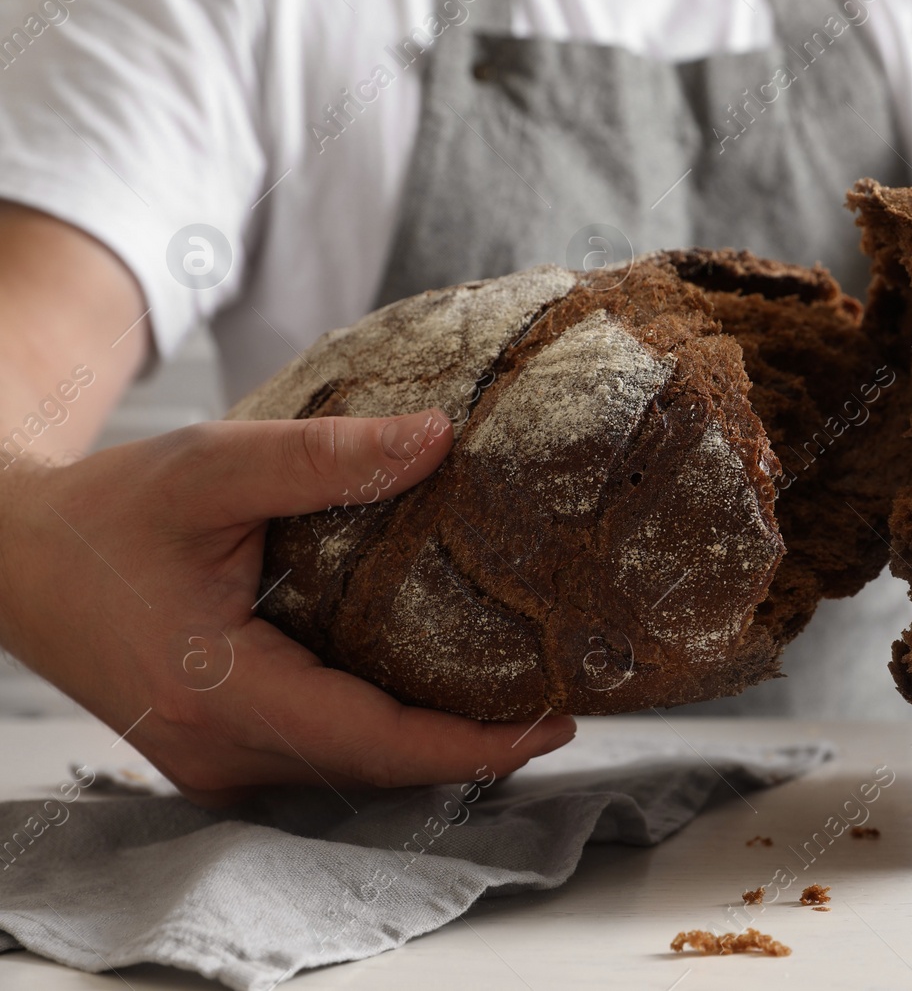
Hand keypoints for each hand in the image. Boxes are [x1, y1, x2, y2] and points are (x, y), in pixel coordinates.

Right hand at [0, 409, 574, 806]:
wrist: (16, 558)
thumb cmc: (108, 513)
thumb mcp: (211, 469)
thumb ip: (325, 459)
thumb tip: (439, 438)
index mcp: (220, 693)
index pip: (375, 742)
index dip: (474, 743)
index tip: (556, 722)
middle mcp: (219, 750)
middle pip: (375, 767)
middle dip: (473, 745)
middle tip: (561, 699)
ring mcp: (216, 760)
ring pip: (351, 770)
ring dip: (433, 741)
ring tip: (518, 693)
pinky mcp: (218, 749)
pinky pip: (322, 755)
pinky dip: (386, 731)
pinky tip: (435, 690)